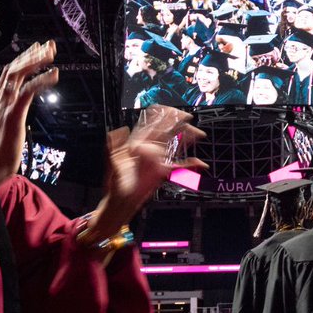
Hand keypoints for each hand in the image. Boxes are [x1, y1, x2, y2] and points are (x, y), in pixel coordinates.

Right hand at [0, 41, 57, 188]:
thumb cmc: (0, 151)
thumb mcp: (4, 126)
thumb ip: (9, 112)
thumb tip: (18, 107)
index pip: (8, 73)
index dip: (23, 59)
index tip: (36, 49)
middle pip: (14, 69)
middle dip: (31, 54)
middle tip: (48, 44)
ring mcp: (4, 106)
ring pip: (19, 75)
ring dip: (36, 61)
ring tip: (51, 52)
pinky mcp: (13, 114)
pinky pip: (28, 91)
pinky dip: (42, 80)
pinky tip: (55, 74)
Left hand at [86, 105, 206, 241]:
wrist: (119, 201)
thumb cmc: (114, 183)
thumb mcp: (112, 161)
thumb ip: (116, 145)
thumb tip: (124, 130)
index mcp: (137, 143)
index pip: (151, 123)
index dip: (162, 114)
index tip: (173, 111)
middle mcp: (149, 149)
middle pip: (167, 130)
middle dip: (178, 123)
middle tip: (189, 118)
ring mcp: (157, 160)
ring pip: (175, 145)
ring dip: (187, 138)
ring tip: (197, 134)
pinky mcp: (163, 172)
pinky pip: (179, 166)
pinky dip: (190, 164)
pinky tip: (200, 163)